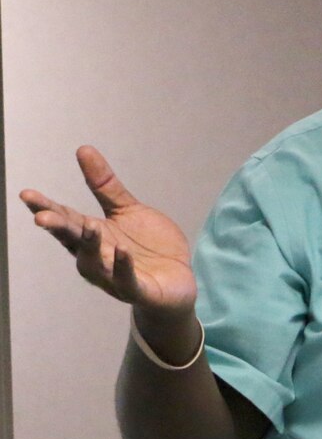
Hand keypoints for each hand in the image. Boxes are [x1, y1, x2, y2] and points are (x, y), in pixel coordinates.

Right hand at [18, 146, 195, 317]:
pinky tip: (122, 251)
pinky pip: (127, 280)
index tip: (27, 194)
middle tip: (41, 216)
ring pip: (94, 264)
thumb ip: (105, 186)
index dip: (46, 208)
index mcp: (93, 235)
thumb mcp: (128, 210)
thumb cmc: (147, 247)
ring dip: (90, 246)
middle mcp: (97, 256)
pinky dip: (123, 266)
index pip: (66, 219)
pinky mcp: (138, 289)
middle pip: (74, 241)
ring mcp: (115, 276)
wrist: (177, 282)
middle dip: (58, 229)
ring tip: (89, 227)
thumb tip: (83, 149)